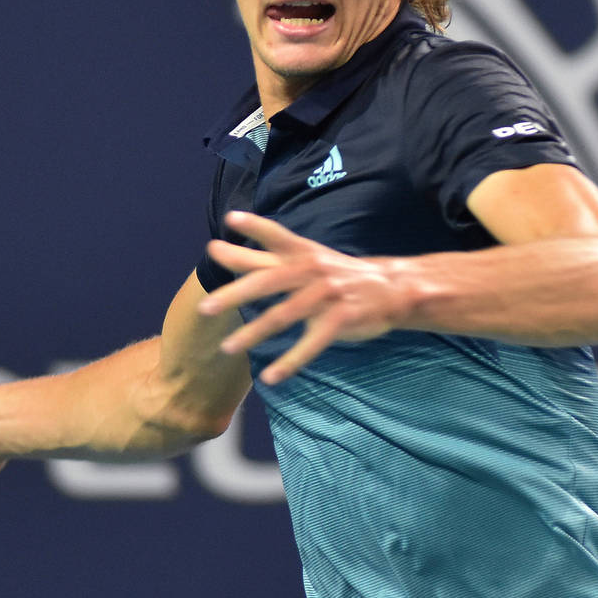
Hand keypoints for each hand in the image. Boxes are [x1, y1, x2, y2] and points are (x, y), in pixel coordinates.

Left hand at [197, 211, 411, 384]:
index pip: (276, 236)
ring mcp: (328, 294)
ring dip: (255, 333)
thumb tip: (214, 247)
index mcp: (302, 253)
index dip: (255, 227)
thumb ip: (256, 256)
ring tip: (228, 348)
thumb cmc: (336, 274)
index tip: (230, 221)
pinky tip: (270, 377)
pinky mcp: (342, 319)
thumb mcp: (302, 259)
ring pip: (285, 314)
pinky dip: (290, 361)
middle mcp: (313, 270)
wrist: (392, 288)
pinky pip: (312, 343)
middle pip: (270, 280)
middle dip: (236, 293)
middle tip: (205, 308)